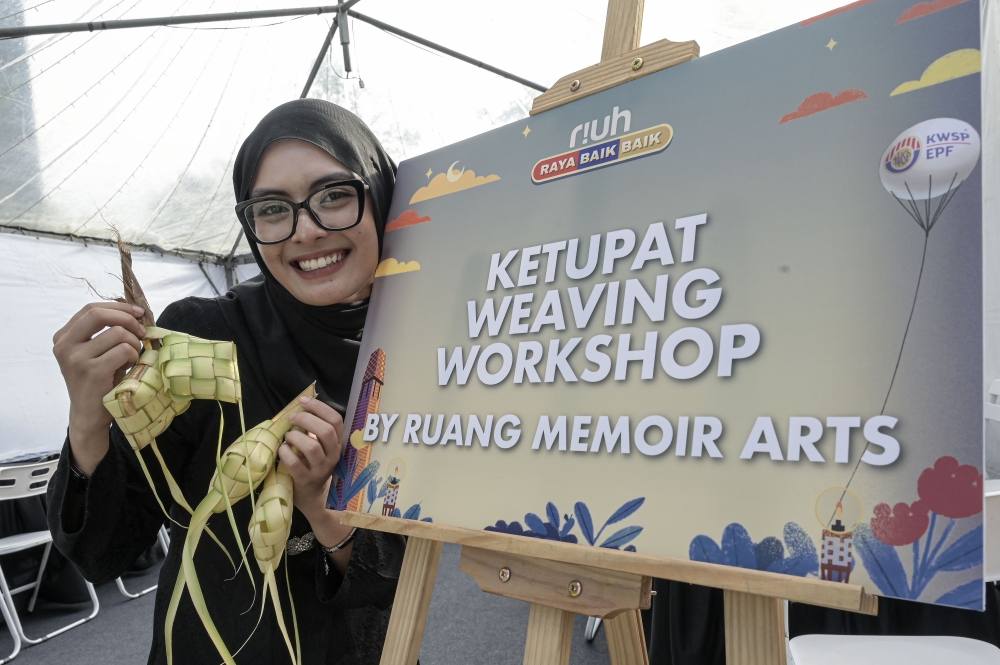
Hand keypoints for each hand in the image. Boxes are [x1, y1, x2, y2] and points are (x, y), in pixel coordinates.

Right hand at [53, 302, 145, 474]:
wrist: (89, 415)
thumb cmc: (99, 380)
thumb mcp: (96, 352)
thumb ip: (105, 331)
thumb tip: (133, 311)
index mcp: (63, 337)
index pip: (91, 308)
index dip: (118, 306)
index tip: (138, 312)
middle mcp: (64, 345)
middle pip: (99, 314)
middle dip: (127, 318)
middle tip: (142, 331)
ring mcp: (76, 358)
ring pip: (117, 333)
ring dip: (134, 343)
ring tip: (132, 358)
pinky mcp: (91, 371)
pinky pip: (123, 350)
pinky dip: (134, 356)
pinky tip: (129, 368)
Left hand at [279, 397, 356, 571]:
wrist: (313, 497)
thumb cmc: (312, 464)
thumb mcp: (319, 446)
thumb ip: (313, 429)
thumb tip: (300, 406)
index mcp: (337, 444)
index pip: (336, 420)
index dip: (319, 407)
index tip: (303, 400)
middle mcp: (333, 456)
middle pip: (325, 432)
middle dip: (306, 419)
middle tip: (293, 418)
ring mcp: (321, 469)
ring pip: (312, 447)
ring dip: (296, 436)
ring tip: (288, 436)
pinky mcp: (306, 480)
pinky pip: (295, 464)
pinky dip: (285, 453)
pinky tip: (282, 450)